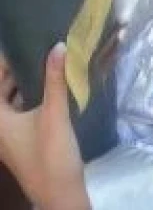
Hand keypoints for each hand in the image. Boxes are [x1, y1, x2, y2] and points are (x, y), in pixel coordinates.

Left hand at [0, 44, 90, 209]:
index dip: (4, 64)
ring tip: (44, 61)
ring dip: (25, 83)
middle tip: (36, 48)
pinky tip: (51, 86)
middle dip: (16, 71)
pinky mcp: (24, 140)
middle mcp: (0, 127)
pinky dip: (32, 97)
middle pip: (2, 92)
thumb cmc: (51, 154)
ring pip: (13, 101)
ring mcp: (11, 136)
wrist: (61, 196)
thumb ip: (55, 79)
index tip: (20, 44)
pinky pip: (22, 111)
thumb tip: (58, 45)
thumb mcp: (54, 114)